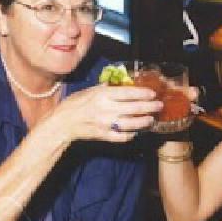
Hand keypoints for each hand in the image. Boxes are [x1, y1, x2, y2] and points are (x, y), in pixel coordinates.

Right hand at [42, 83, 162, 143]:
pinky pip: (122, 136)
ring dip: (144, 121)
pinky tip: (136, 131)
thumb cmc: (75, 104)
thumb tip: (121, 84)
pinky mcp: (104, 136)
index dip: (142, 93)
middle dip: (149, 107)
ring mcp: (106, 124)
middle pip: (134, 108)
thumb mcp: (90, 90)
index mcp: (103, 95)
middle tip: (159, 106)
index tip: (152, 94)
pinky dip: (131, 134)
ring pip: (131, 124)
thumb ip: (106, 88)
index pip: (128, 93)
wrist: (63, 123)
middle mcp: (106, 109)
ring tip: (151, 119)